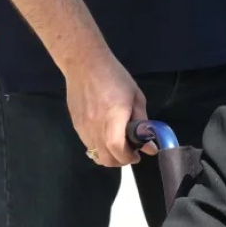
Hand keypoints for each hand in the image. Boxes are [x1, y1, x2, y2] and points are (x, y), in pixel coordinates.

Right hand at [64, 49, 156, 166]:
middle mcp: (95, 125)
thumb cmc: (115, 77)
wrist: (84, 64)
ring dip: (109, 157)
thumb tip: (149, 146)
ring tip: (120, 146)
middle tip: (131, 153)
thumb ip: (143, 123)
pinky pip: (88, 146)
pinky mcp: (76, 125)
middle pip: (105, 157)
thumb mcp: (136, 98)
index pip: (116, 147)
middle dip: (121, 161)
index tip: (138, 155)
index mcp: (113, 115)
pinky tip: (107, 138)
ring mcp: (83, 126)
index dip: (128, 157)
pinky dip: (99, 149)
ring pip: (95, 154)